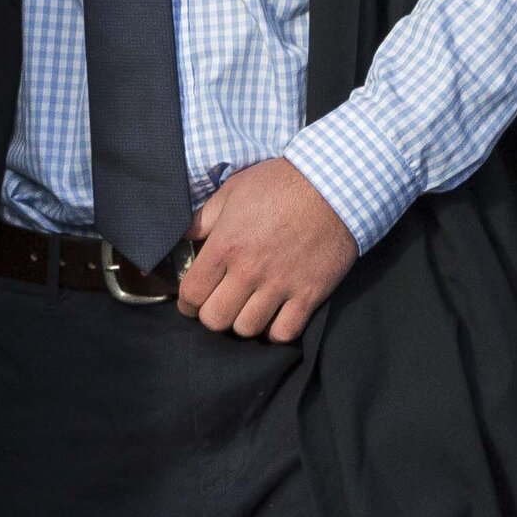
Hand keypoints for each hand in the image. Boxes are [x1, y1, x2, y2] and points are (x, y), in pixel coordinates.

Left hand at [178, 159, 357, 341]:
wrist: (333, 187)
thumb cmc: (280, 184)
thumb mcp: (232, 191)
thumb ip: (204, 218)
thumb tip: (183, 235)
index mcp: (226, 245)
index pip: (192, 292)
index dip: (186, 303)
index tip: (190, 302)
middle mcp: (250, 270)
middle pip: (216, 319)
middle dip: (210, 316)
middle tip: (218, 306)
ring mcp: (281, 285)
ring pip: (247, 329)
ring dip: (242, 323)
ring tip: (245, 310)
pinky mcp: (310, 294)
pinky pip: (285, 332)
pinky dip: (276, 331)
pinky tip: (273, 316)